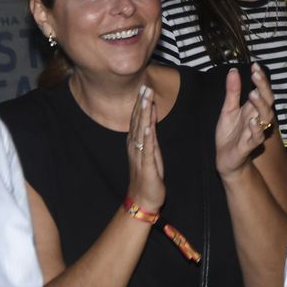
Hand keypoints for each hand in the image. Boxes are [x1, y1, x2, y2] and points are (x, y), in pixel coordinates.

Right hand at [126, 85, 164, 209]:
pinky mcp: (147, 166)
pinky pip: (147, 150)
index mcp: (136, 143)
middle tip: (145, 87)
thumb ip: (150, 134)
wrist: (143, 199)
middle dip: (142, 104)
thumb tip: (151, 115)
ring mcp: (140, 155)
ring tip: (146, 100)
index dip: (141, 103)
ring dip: (144, 115)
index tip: (144, 87)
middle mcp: (135, 147)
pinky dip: (147, 137)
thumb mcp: (150, 151)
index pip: (138, 119)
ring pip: (142, 132)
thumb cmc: (148, 175)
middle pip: (138, 122)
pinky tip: (149, 127)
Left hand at [216, 64, 275, 177]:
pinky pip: (256, 137)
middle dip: (263, 87)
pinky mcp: (248, 146)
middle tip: (255, 75)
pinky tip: (251, 121)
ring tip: (252, 94)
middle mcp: (258, 119)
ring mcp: (255, 132)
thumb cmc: (230, 134)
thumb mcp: (228, 110)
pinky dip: (255, 129)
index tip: (255, 65)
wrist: (225, 159)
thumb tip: (234, 70)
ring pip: (266, 118)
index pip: (262, 91)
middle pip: (268, 101)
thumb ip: (232, 92)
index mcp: (253, 109)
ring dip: (261, 106)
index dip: (261, 79)